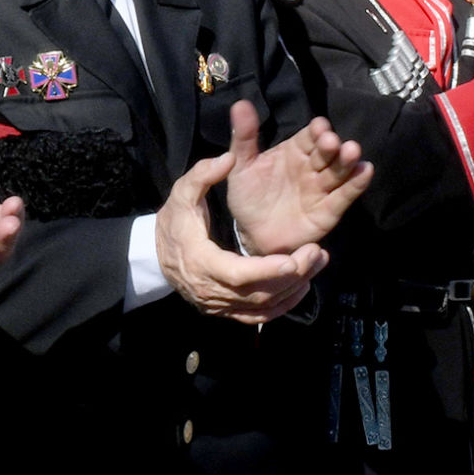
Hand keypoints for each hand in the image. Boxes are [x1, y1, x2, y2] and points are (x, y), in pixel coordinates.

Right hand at [155, 151, 327, 324]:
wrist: (155, 256)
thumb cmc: (173, 222)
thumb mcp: (182, 193)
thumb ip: (203, 174)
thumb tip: (229, 158)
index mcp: (200, 262)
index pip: (236, 274)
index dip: (266, 270)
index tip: (292, 259)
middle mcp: (210, 291)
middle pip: (257, 293)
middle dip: (291, 276)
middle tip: (316, 253)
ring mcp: (219, 306)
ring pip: (263, 307)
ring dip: (294, 288)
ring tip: (317, 261)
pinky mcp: (227, 311)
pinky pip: (260, 316)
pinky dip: (284, 304)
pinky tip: (303, 285)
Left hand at [222, 100, 370, 255]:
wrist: (251, 234)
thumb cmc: (249, 196)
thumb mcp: (241, 165)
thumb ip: (244, 137)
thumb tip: (240, 104)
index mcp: (295, 151)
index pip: (310, 136)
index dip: (316, 131)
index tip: (319, 126)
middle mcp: (312, 167)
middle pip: (327, 153)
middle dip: (331, 145)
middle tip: (331, 141)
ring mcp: (321, 189)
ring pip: (339, 172)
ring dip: (347, 161)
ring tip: (352, 151)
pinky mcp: (328, 212)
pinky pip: (343, 197)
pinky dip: (355, 185)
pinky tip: (365, 171)